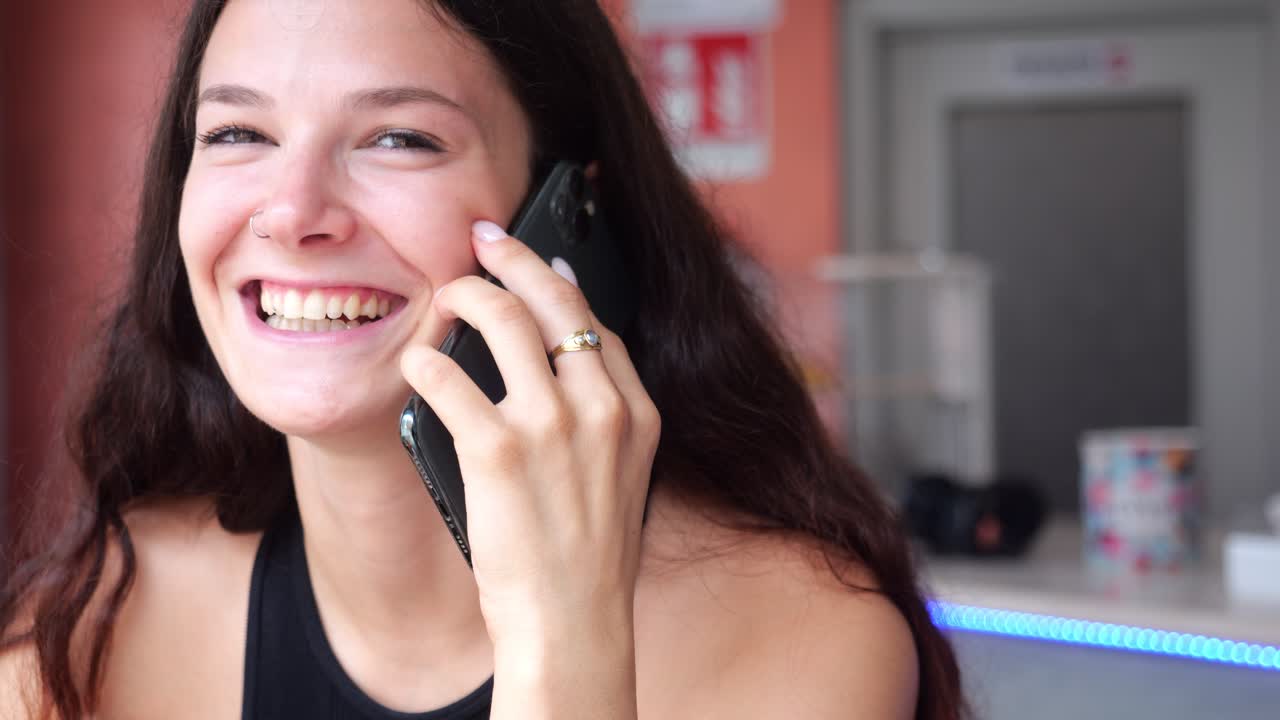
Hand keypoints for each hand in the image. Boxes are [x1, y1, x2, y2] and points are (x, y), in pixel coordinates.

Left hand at [399, 220, 660, 651]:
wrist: (574, 624)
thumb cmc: (589, 560)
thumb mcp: (622, 479)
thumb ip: (604, 421)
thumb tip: (565, 364)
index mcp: (638, 414)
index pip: (597, 324)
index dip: (561, 283)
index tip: (538, 263)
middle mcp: (602, 407)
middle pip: (554, 299)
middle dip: (513, 256)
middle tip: (484, 238)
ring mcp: (552, 426)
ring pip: (500, 318)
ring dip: (463, 295)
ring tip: (443, 299)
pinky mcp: (498, 452)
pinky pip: (447, 377)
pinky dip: (424, 362)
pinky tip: (416, 365)